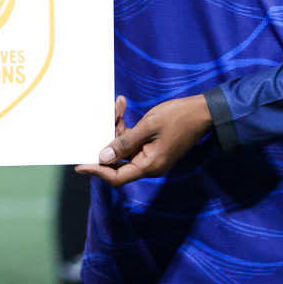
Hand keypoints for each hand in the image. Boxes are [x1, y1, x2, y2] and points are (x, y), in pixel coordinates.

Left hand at [76, 94, 213, 187]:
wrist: (203, 112)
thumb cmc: (178, 118)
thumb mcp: (148, 127)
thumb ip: (125, 142)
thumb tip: (104, 156)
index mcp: (149, 165)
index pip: (117, 176)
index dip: (97, 171)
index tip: (80, 165)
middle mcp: (149, 165)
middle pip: (118, 161)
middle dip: (108, 139)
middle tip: (105, 118)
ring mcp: (151, 157)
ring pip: (124, 148)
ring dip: (117, 128)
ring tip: (118, 106)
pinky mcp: (152, 147)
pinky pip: (132, 142)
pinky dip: (126, 128)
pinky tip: (123, 108)